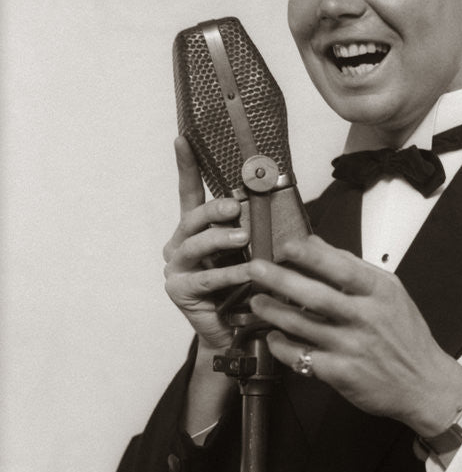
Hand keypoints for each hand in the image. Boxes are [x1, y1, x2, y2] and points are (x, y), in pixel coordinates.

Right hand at [162, 137, 252, 350]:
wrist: (233, 333)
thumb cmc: (243, 288)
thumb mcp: (249, 253)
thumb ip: (252, 229)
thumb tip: (274, 198)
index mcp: (194, 230)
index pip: (188, 192)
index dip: (186, 166)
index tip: (182, 138)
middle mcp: (179, 245)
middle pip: (192, 218)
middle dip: (213, 209)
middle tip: (234, 206)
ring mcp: (176, 268)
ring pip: (195, 246)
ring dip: (220, 240)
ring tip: (242, 238)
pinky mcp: (180, 291)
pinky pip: (206, 278)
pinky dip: (228, 274)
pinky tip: (247, 272)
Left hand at [247, 235, 461, 435]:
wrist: (424, 384)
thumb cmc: (406, 336)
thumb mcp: (391, 293)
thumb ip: (354, 268)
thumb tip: (316, 243)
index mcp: (379, 293)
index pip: (342, 268)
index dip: (312, 256)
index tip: (287, 246)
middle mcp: (366, 318)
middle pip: (316, 296)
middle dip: (280, 280)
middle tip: (255, 269)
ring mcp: (352, 346)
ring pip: (303, 325)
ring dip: (274, 312)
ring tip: (257, 301)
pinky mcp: (341, 373)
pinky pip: (302, 357)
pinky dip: (282, 346)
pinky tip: (274, 338)